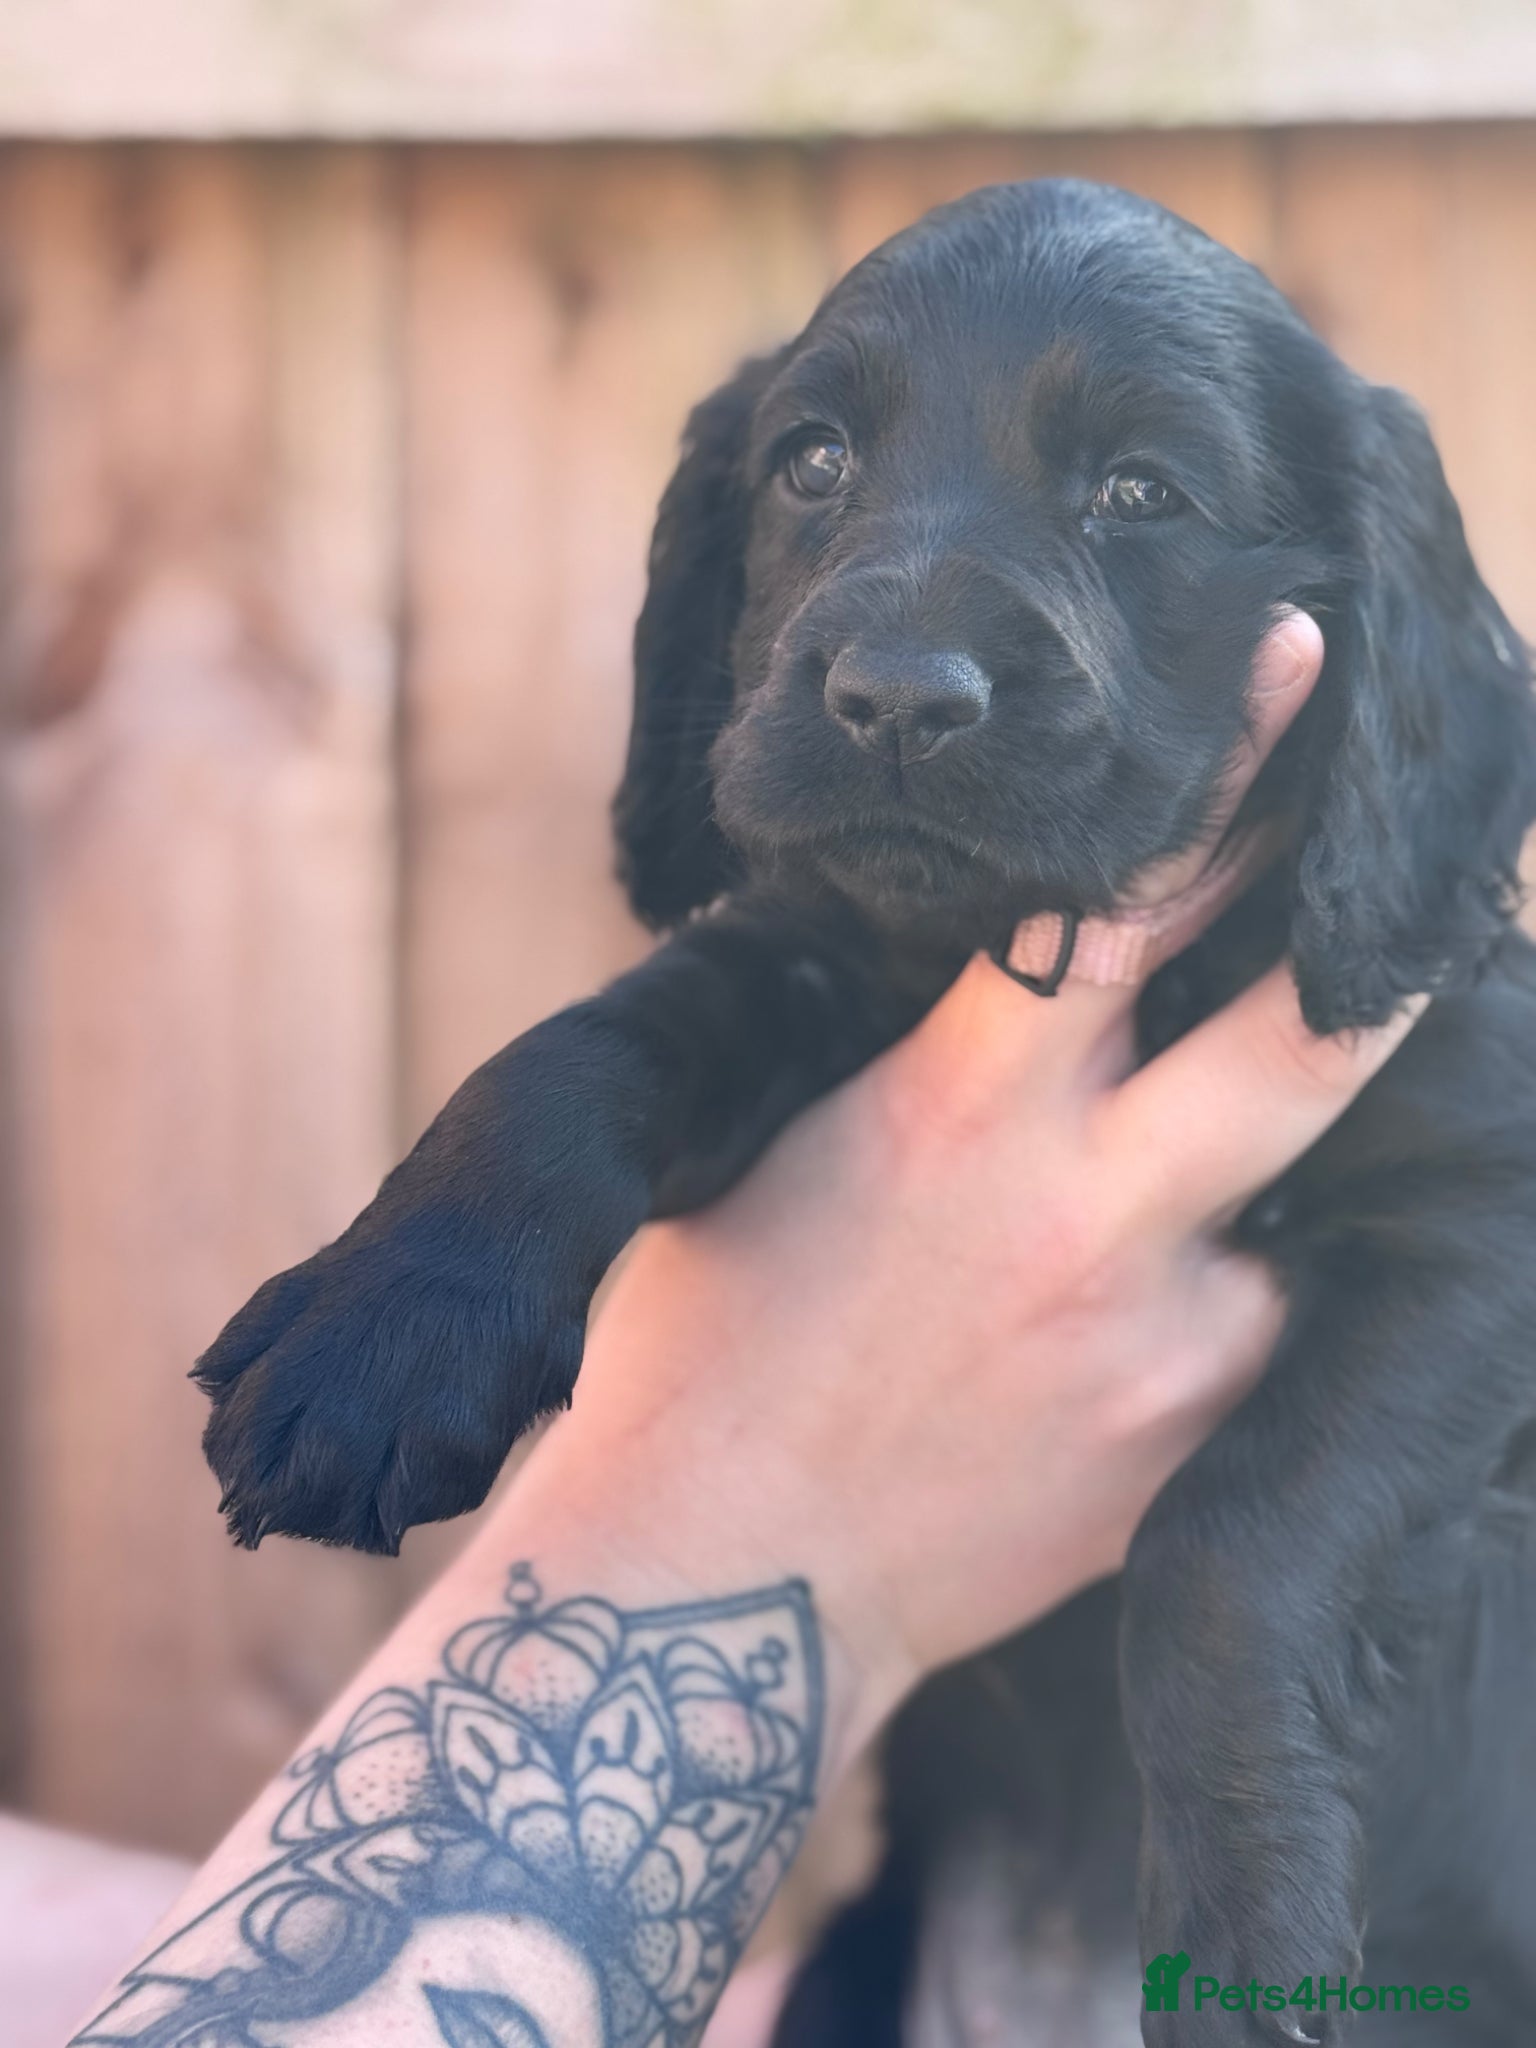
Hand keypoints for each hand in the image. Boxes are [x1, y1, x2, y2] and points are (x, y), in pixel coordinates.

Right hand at [528, 612, 1419, 1737]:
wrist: (715, 1585)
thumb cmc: (702, 1343)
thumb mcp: (772, 1148)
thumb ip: (908, 1059)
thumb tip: (998, 976)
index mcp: (956, 1109)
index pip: (1117, 894)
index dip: (1226, 766)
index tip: (1297, 659)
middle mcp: (1084, 1214)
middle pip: (1305, 1043)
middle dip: (1380, 950)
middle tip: (1430, 882)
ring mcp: (1157, 1349)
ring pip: (1301, 1206)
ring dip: (1272, 1173)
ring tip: (1176, 1182)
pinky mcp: (1181, 1459)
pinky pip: (1257, 1345)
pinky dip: (1227, 1307)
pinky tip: (1116, 1332)